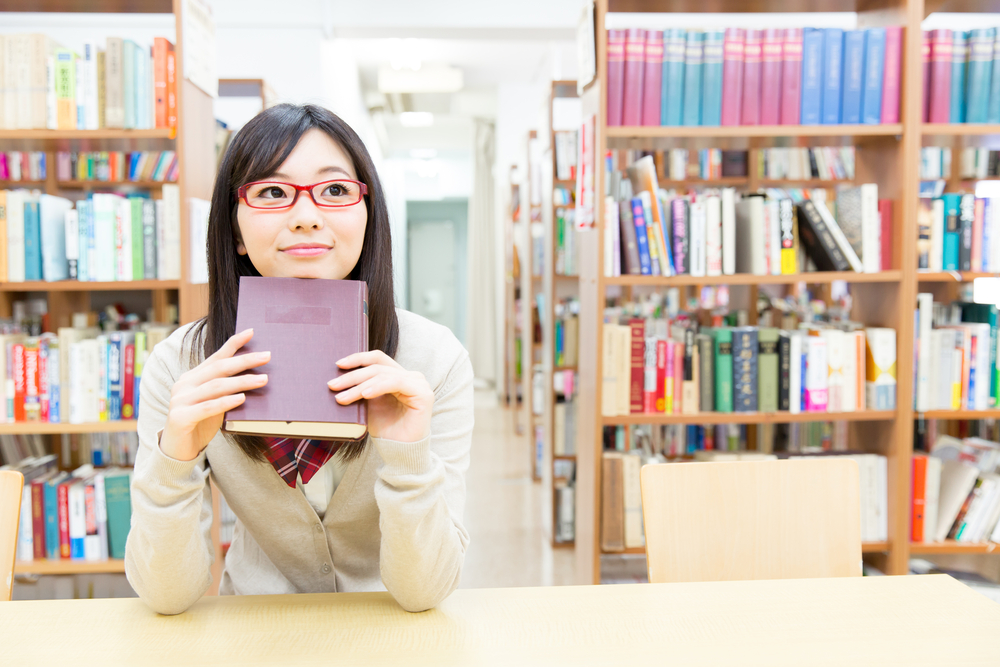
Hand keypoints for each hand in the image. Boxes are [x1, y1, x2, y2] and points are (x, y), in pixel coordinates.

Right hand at [160, 328, 269, 461]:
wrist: (176, 450)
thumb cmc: (200, 424)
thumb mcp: (215, 402)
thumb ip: (226, 389)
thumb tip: (256, 376)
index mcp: (192, 377)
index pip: (215, 357)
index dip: (233, 344)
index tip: (251, 332)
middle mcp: (184, 385)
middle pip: (219, 369)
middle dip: (244, 361)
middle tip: (267, 356)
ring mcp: (179, 400)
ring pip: (216, 387)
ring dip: (242, 382)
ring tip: (264, 380)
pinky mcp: (180, 417)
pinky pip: (207, 407)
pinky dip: (226, 402)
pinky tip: (242, 398)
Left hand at [328, 350, 433, 443]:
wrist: (400, 451)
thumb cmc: (386, 429)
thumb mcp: (369, 404)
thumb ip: (361, 388)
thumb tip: (338, 377)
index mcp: (398, 376)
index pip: (377, 359)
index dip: (358, 358)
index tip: (338, 365)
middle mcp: (410, 376)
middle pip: (377, 367)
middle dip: (352, 376)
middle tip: (332, 385)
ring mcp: (418, 383)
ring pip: (383, 375)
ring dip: (360, 385)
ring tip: (342, 396)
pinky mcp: (422, 393)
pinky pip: (396, 382)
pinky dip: (378, 387)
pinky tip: (364, 394)